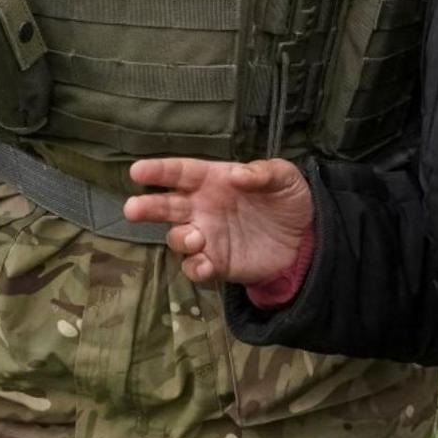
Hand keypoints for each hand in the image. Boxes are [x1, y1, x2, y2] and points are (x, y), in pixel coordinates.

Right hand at [124, 157, 312, 286]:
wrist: (305, 239)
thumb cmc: (287, 200)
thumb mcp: (284, 177)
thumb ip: (263, 172)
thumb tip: (237, 175)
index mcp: (213, 179)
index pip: (180, 172)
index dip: (159, 171)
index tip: (137, 171)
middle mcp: (202, 207)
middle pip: (166, 205)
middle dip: (148, 207)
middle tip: (132, 209)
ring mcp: (207, 236)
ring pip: (177, 237)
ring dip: (179, 238)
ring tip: (195, 238)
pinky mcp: (216, 263)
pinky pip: (195, 266)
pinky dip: (195, 266)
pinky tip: (205, 264)